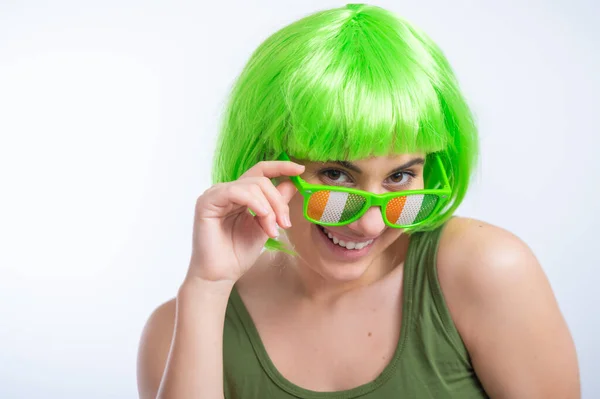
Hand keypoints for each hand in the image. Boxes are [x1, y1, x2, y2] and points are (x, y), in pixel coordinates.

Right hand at [186, 160, 304, 283]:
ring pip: (252, 185)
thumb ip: (276, 205)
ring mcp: (215, 194)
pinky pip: (235, 191)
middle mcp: (226, 191)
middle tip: (285, 223)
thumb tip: (292, 184)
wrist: (220, 275)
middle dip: (279, 200)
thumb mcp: (265, 225)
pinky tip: (262, 217)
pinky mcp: (207, 202)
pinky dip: (254, 202)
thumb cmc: (238, 254)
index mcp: (239, 195)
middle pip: (260, 179)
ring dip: (269, 207)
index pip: (260, 172)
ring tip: (272, 229)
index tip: (300, 170)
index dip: (281, 167)